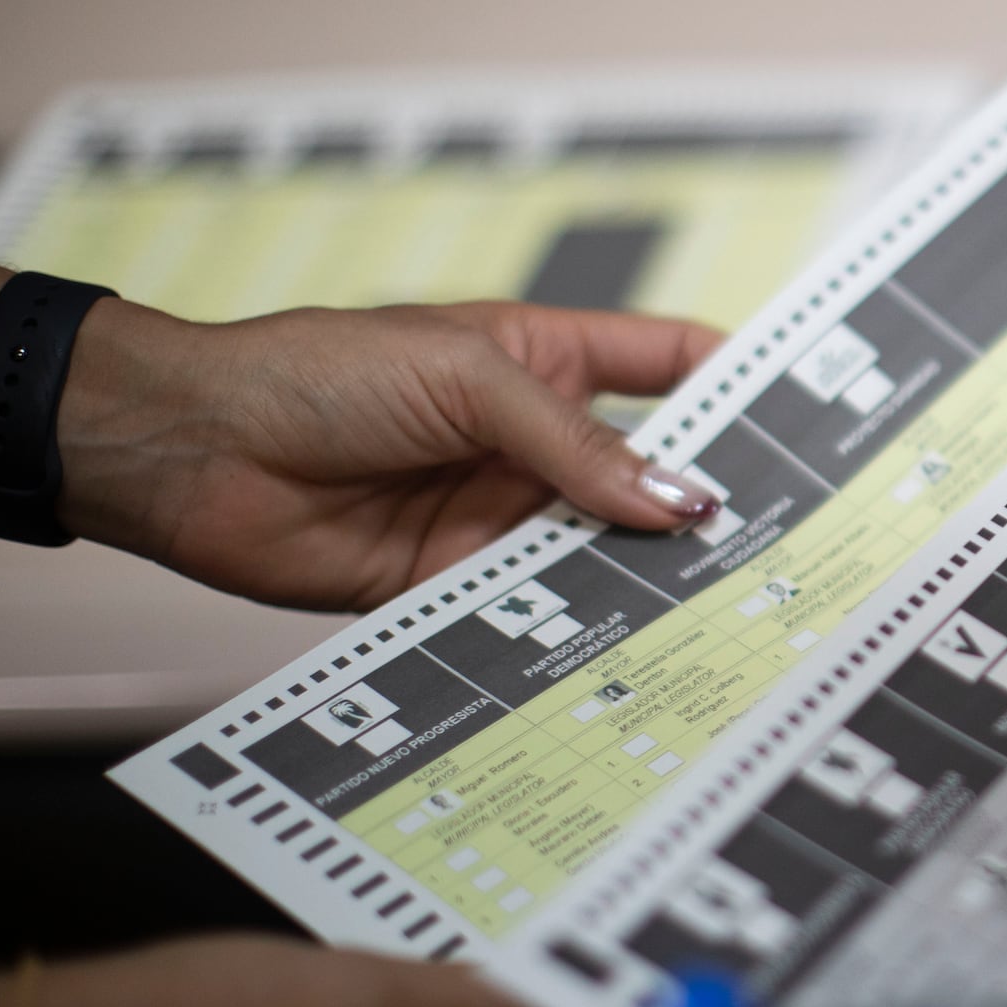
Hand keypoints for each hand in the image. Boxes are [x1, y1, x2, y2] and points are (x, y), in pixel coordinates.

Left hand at [54, 297, 724, 611]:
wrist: (191, 452)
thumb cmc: (317, 373)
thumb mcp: (469, 378)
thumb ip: (581, 443)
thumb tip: (682, 500)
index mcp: (545, 360)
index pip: (669, 364)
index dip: (740, 382)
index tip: (815, 414)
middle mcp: (534, 442)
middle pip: (649, 473)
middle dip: (710, 501)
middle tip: (791, 536)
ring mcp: (499, 517)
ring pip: (603, 551)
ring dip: (652, 575)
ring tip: (730, 602)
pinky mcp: (458, 587)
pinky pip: (538, 613)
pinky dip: (580, 630)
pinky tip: (634, 646)